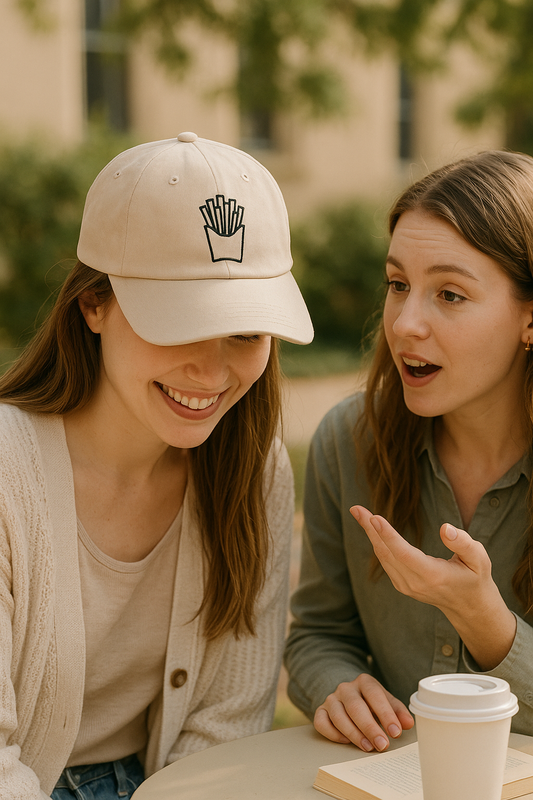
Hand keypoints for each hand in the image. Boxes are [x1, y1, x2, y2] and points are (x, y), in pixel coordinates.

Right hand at [314, 674, 413, 750]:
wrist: (349, 696)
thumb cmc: (371, 702)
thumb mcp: (386, 702)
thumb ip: (397, 711)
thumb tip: (408, 723)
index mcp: (364, 682)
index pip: (374, 694)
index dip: (385, 714)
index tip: (396, 732)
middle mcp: (346, 688)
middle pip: (355, 706)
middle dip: (370, 727)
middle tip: (382, 744)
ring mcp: (331, 699)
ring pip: (339, 716)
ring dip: (354, 734)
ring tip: (368, 747)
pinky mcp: (321, 711)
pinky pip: (322, 722)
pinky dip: (333, 734)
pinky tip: (346, 742)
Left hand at [350, 505, 515, 668]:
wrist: (469, 606)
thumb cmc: (474, 577)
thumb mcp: (479, 559)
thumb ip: (463, 543)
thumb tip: (445, 527)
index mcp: (433, 576)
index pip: (404, 554)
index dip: (388, 535)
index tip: (374, 517)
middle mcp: (415, 583)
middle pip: (387, 553)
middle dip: (370, 529)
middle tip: (355, 508)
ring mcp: (406, 586)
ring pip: (383, 556)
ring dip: (369, 533)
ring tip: (358, 512)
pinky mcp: (401, 584)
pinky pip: (385, 561)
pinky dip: (377, 542)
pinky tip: (371, 527)